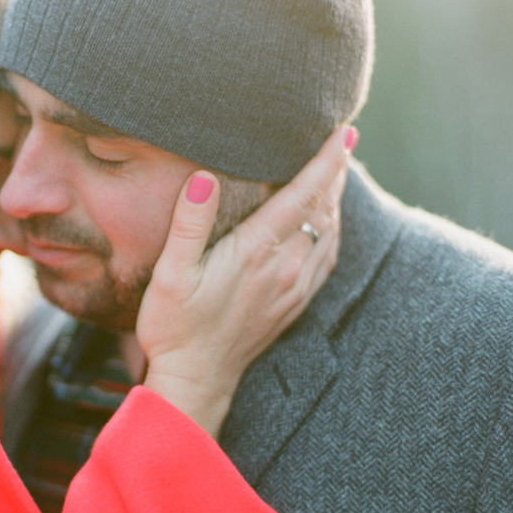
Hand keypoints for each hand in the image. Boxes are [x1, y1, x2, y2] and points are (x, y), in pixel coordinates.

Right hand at [138, 125, 354, 437]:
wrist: (195, 380)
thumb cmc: (174, 326)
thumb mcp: (171, 274)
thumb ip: (189, 224)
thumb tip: (204, 178)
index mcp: (258, 252)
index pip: (303, 195)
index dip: (325, 161)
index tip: (341, 131)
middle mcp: (286, 267)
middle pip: (324, 209)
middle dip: (334, 172)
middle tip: (340, 139)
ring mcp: (294, 287)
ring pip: (329, 232)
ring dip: (334, 199)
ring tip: (334, 171)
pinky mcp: (294, 303)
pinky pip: (326, 258)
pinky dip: (331, 230)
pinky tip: (326, 222)